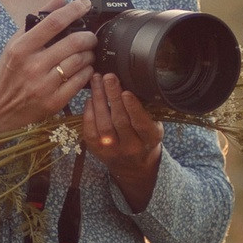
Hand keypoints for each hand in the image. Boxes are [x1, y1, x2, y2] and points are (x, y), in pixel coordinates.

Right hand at [0, 0, 97, 140]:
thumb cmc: (5, 75)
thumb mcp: (14, 45)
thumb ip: (37, 21)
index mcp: (20, 48)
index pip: (53, 23)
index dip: (73, 10)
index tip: (84, 4)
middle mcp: (32, 66)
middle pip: (73, 42)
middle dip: (88, 36)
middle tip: (90, 37)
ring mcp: (44, 85)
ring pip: (80, 62)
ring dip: (89, 54)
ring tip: (87, 53)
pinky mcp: (53, 102)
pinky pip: (80, 82)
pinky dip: (87, 72)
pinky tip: (84, 69)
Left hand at [80, 71, 163, 210]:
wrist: (135, 165)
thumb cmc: (145, 136)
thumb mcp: (154, 125)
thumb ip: (146, 109)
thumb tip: (133, 81)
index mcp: (150, 139)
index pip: (141, 123)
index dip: (133, 108)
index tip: (126, 92)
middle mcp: (132, 147)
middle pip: (120, 121)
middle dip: (112, 97)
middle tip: (108, 77)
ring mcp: (113, 150)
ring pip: (103, 125)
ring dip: (99, 100)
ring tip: (97, 80)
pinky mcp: (97, 151)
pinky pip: (90, 131)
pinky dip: (88, 113)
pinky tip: (90, 98)